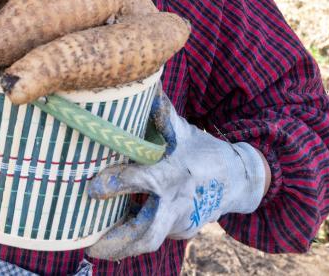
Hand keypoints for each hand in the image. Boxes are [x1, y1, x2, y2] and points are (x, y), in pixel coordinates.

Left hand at [86, 92, 267, 261]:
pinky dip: (134, 238)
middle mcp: (177, 203)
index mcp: (174, 174)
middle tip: (90, 248)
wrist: (238, 180)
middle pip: (146, 233)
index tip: (93, 188)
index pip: (143, 180)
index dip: (117, 184)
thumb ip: (160, 113)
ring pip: (147, 241)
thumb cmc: (202, 150)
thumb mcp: (182, 130)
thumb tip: (141, 79)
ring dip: (121, 247)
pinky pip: (154, 236)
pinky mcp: (181, 233)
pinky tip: (114, 237)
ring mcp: (181, 223)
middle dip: (118, 243)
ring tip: (96, 248)